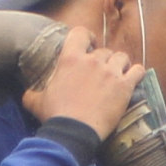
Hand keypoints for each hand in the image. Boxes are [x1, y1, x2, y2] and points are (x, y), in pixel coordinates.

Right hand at [23, 35, 141, 141]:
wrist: (74, 132)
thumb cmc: (55, 116)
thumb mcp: (35, 101)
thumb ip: (32, 92)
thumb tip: (27, 93)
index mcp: (70, 59)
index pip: (80, 33)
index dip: (87, 38)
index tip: (89, 45)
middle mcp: (92, 61)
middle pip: (103, 50)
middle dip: (103, 60)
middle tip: (100, 73)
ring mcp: (110, 72)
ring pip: (122, 57)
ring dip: (120, 64)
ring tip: (118, 75)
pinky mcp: (124, 86)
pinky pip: (138, 71)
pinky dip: (137, 73)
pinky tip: (134, 78)